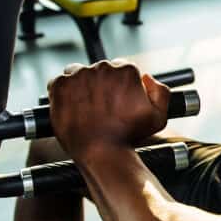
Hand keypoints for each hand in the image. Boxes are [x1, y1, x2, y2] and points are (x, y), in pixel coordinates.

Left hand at [47, 59, 170, 160]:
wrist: (103, 153)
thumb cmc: (130, 137)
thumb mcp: (159, 117)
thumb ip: (161, 92)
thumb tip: (146, 78)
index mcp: (126, 70)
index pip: (121, 68)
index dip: (119, 85)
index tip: (116, 100)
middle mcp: (102, 68)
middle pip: (99, 70)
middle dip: (100, 85)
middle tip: (101, 107)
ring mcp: (79, 75)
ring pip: (78, 73)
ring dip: (81, 85)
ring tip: (85, 106)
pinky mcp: (60, 85)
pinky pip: (59, 81)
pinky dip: (63, 92)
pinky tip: (71, 107)